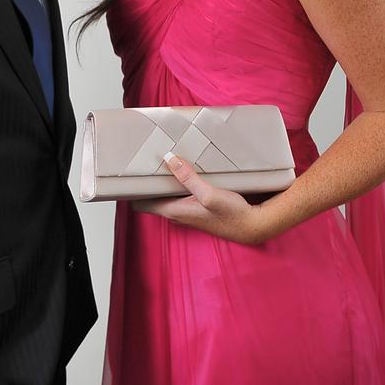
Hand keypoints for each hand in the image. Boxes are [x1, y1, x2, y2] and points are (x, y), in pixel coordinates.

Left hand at [132, 154, 269, 245]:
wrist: (254, 226)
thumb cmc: (233, 215)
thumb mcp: (210, 193)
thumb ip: (188, 177)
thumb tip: (169, 159)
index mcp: (174, 211)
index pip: (141, 204)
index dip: (134, 189)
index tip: (131, 173)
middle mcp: (177, 213)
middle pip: (152, 197)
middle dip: (148, 181)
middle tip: (145, 160)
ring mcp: (187, 211)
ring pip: (166, 194)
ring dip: (163, 181)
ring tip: (160, 160)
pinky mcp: (197, 206)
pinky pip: (179, 193)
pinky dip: (176, 182)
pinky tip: (182, 169)